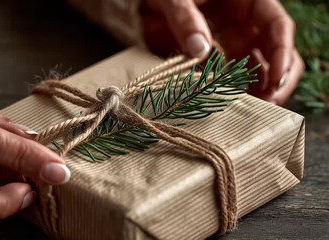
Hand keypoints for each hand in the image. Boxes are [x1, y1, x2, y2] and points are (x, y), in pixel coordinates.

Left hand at [140, 0, 304, 104]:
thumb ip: (185, 18)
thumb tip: (200, 50)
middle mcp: (245, 25)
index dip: (282, 52)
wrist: (151, 2)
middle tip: (267, 105)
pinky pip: (229, 78)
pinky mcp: (215, 60)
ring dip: (257, 92)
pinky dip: (231, 93)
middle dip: (276, 80)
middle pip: (275, 54)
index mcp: (248, 2)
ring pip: (256, 70)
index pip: (278, 26)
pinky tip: (228, 107)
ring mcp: (232, 44)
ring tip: (249, 112)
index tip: (276, 80)